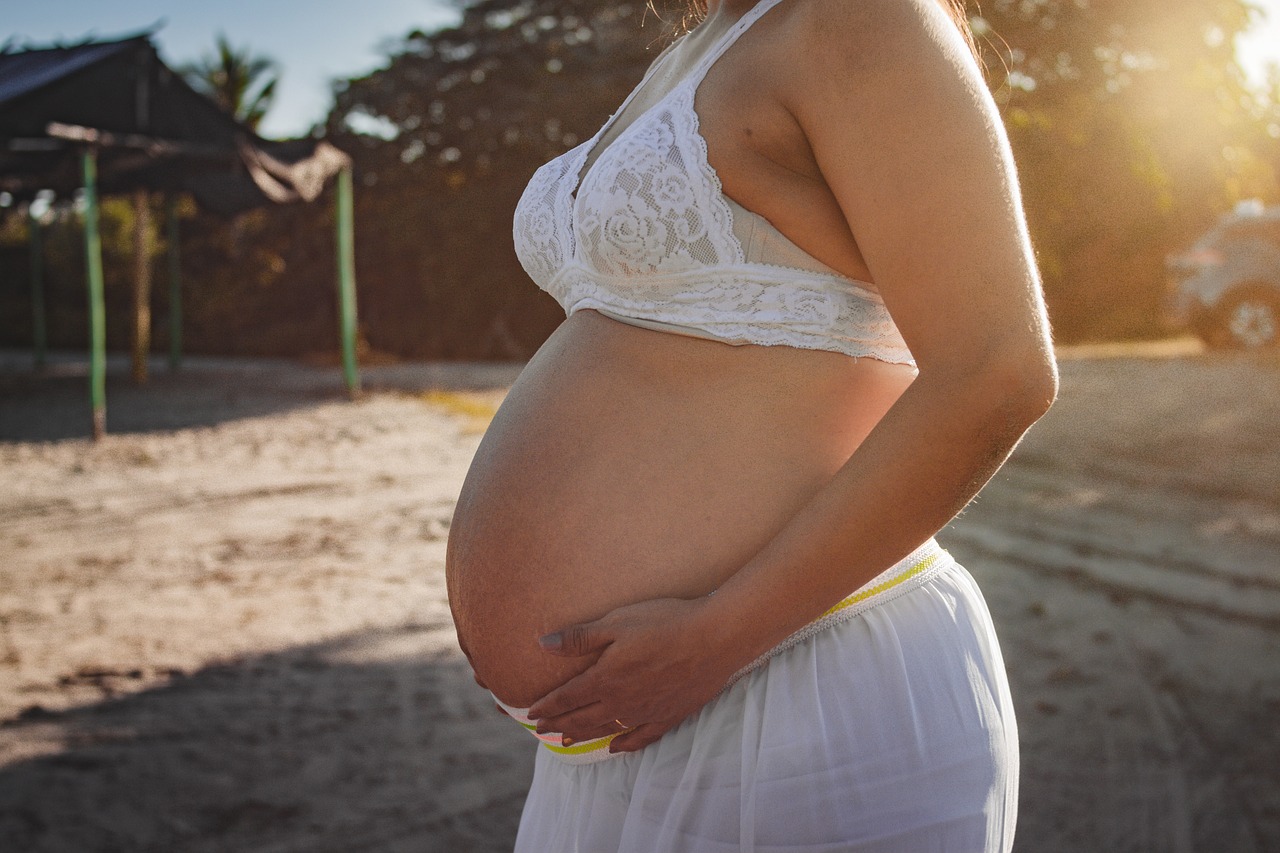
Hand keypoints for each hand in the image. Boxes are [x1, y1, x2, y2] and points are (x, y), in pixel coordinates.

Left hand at [527, 596, 739, 752]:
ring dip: (583, 736)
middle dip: (558, 724)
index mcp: (605, 678)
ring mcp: (646, 712)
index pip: (567, 698)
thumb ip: (580, 637)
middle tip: (540, 730)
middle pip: (582, 718)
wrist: (715, 638)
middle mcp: (621, 702)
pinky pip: (640, 738)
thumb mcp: (617, 622)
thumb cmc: (665, 622)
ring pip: (606, 730)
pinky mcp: (669, 716)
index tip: (530, 714)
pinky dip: (624, 745)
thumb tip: (543, 644)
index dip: (546, 706)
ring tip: (567, 740)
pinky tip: (614, 748)